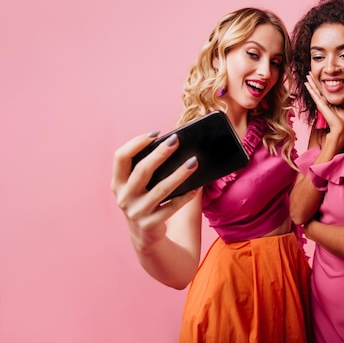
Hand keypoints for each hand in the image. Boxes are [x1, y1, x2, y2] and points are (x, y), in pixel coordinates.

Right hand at [111, 132, 199, 251]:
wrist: (146, 238)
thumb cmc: (146, 202)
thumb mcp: (139, 187)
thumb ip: (148, 169)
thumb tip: (176, 146)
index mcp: (118, 184)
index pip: (120, 157)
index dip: (136, 143)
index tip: (155, 133)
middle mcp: (124, 198)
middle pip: (142, 170)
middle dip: (160, 153)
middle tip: (177, 141)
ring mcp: (136, 213)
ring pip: (161, 189)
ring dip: (179, 174)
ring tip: (194, 161)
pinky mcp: (150, 225)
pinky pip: (172, 207)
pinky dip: (186, 196)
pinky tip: (197, 186)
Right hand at [305, 72, 343, 147]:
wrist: (342, 127)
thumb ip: (343, 101)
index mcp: (329, 103)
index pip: (323, 91)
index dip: (320, 84)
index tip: (318, 77)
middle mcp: (324, 102)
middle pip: (317, 89)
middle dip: (314, 81)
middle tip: (310, 73)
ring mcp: (321, 103)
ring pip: (314, 90)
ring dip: (311, 82)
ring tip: (307, 75)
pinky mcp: (320, 105)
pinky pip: (314, 94)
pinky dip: (310, 88)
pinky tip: (306, 83)